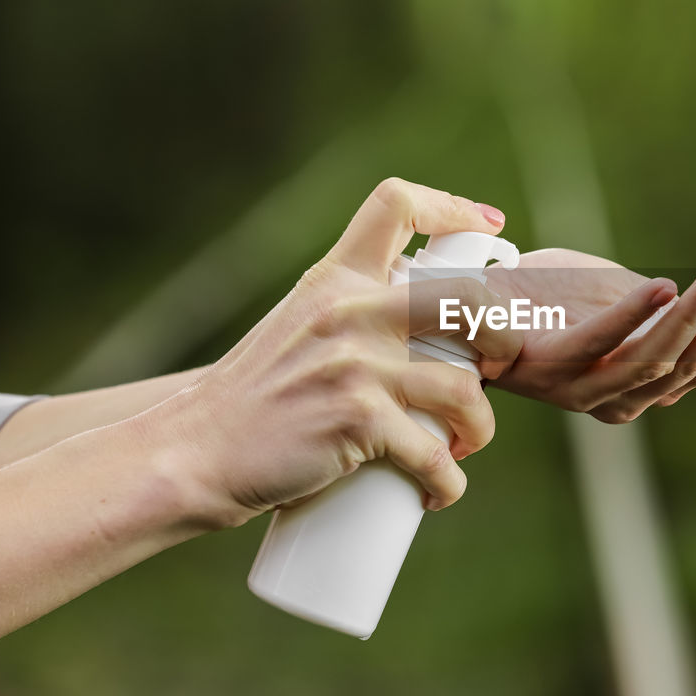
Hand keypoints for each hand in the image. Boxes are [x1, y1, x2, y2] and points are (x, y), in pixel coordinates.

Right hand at [150, 179, 520, 526]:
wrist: (193, 453)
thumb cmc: (252, 401)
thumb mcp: (298, 329)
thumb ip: (350, 317)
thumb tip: (422, 332)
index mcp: (333, 278)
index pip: (395, 204)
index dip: (451, 206)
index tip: (488, 228)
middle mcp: (349, 312)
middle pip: (466, 298)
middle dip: (503, 337)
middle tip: (494, 370)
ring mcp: (355, 365)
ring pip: (464, 388)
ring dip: (479, 426)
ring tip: (464, 445)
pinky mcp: (357, 421)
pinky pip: (434, 455)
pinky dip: (448, 481)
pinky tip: (441, 491)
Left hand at [485, 248, 695, 422]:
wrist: (474, 303)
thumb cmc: (553, 302)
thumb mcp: (626, 308)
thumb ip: (674, 327)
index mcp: (645, 387)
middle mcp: (620, 400)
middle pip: (689, 364)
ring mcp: (585, 390)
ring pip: (654, 359)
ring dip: (694, 319)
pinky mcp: (551, 369)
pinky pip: (601, 344)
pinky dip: (636, 316)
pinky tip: (667, 286)